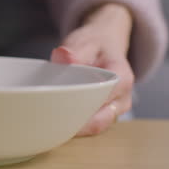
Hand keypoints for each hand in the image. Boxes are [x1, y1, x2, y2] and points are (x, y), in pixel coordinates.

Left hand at [51, 3, 134, 135]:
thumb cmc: (96, 45)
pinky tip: (56, 119)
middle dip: (73, 123)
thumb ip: (75, 51)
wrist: (106, 45)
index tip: (56, 107)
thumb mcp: (86, 41)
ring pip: (94, 127)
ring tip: (49, 119)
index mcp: (122, 79)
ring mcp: (115, 110)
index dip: (79, 108)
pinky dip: (74, 124)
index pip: (101, 101)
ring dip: (73, 125)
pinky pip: (90, 126)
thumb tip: (64, 58)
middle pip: (98, 121)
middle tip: (46, 118)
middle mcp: (123, 99)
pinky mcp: (105, 115)